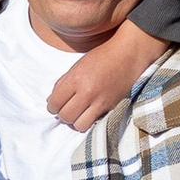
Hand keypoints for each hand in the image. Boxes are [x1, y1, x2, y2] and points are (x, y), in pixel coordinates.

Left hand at [44, 19, 170, 134]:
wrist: (129, 54)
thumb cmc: (102, 57)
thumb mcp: (77, 66)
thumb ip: (63, 83)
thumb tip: (51, 100)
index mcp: (76, 78)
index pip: (55, 103)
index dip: (52, 106)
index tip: (55, 104)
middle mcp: (87, 92)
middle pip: (65, 116)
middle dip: (63, 114)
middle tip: (67, 108)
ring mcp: (100, 101)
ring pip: (78, 125)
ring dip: (75, 121)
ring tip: (78, 113)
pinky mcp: (111, 107)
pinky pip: (94, 123)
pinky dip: (89, 121)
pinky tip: (89, 113)